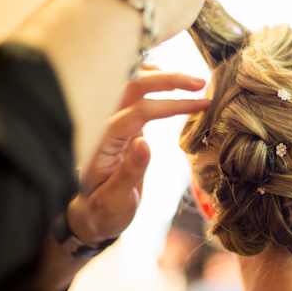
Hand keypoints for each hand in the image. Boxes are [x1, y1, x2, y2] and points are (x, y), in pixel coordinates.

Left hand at [67, 67, 208, 243]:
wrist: (92, 214)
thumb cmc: (103, 211)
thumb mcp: (115, 201)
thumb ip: (129, 173)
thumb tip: (143, 143)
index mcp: (100, 144)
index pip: (136, 112)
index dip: (169, 105)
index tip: (199, 105)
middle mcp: (101, 126)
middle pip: (132, 87)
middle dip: (168, 80)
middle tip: (200, 83)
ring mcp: (109, 122)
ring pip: (132, 84)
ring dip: (161, 76)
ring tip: (192, 81)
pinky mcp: (119, 123)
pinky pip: (134, 94)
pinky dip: (153, 83)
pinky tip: (173, 84)